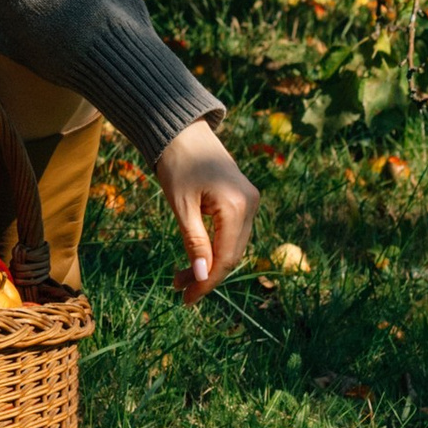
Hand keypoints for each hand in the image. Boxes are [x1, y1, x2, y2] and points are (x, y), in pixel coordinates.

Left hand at [153, 121, 255, 296]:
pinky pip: (232, 232)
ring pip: (233, 245)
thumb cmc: (176, 163)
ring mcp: (250, 200)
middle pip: (232, 254)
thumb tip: (203, 277)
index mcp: (237, 206)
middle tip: (178, 287)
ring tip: (181, 275)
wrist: (181, 129)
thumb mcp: (181, 205)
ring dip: (210, 263)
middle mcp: (251, 204)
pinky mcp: (243, 198)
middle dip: (206, 275)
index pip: (226, 257)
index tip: (186, 298)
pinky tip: (196, 255)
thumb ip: (195, 242)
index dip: (207, 282)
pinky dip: (215, 247)